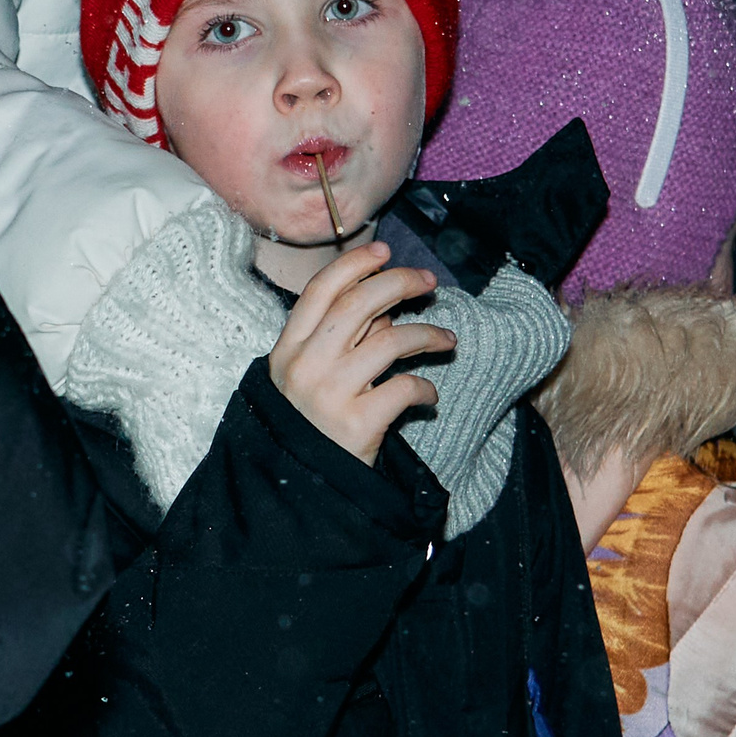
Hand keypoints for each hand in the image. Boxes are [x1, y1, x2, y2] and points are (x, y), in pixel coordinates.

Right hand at [267, 241, 452, 465]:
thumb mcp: (311, 376)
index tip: (383, 251)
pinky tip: (428, 395)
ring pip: (388, 342)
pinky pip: (404, 388)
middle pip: (357, 305)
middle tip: (429, 282)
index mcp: (288, 349)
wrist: (305, 485)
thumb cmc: (312, 423)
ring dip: (426, 335)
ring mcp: (330, 395)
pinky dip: (425, 388)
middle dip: (398, 283)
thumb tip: (386, 305)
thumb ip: (342, 339)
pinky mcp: (358, 424)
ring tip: (448, 340)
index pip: (319, 291)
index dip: (354, 265)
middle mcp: (304, 367)